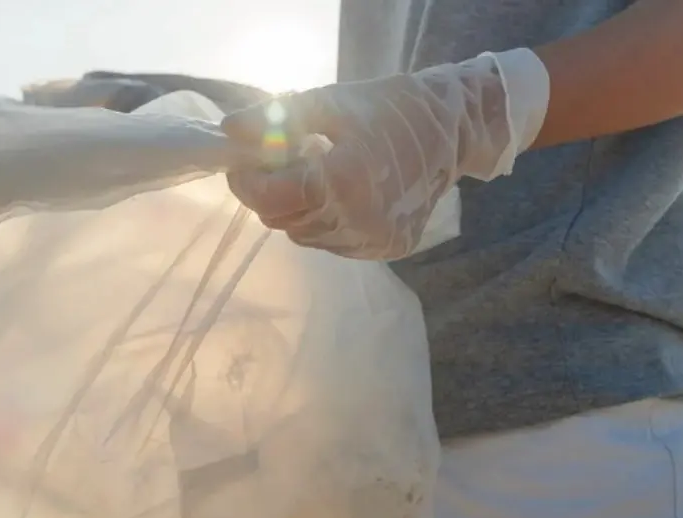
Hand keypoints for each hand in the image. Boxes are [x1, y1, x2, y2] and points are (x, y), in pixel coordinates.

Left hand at [221, 55, 515, 259]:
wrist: (454, 131)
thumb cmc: (389, 109)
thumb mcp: (331, 104)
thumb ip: (277, 118)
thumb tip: (228, 130)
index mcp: (343, 181)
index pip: (270, 196)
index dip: (247, 180)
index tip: (242, 162)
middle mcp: (358, 220)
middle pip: (282, 219)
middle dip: (269, 192)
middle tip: (276, 164)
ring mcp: (373, 240)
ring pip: (304, 235)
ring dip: (297, 208)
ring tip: (314, 174)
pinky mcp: (387, 249)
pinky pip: (333, 243)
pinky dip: (324, 221)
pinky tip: (339, 194)